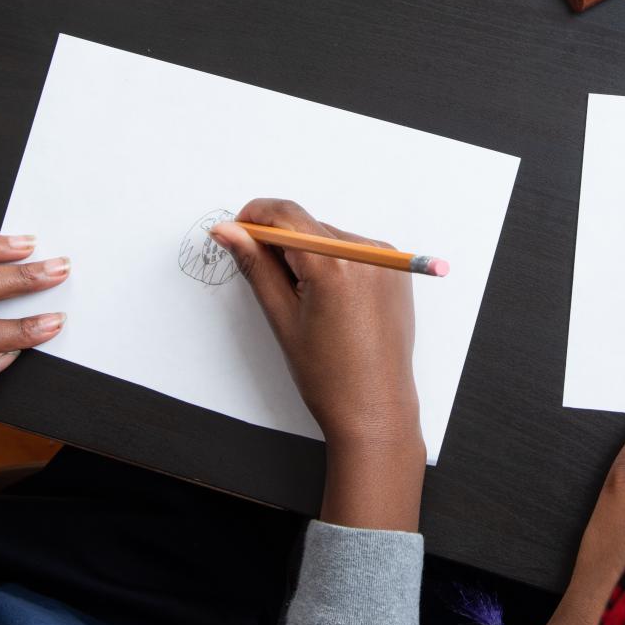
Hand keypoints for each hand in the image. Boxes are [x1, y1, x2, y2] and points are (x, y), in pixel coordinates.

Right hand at [210, 200, 423, 530]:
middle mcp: (367, 253)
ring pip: (328, 238)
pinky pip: (353, 250)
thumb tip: (229, 231)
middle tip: (267, 281)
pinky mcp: (394, 270)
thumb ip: (256, 266)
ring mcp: (386, 261)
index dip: (255, 217)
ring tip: (304, 302)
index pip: (287, 216)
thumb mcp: (282, 318)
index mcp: (336, 265)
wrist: (375, 408)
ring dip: (307, 254)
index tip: (235, 229)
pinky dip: (333, 263)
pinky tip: (329, 300)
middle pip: (307, 226)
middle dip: (279, 243)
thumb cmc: (329, 376)